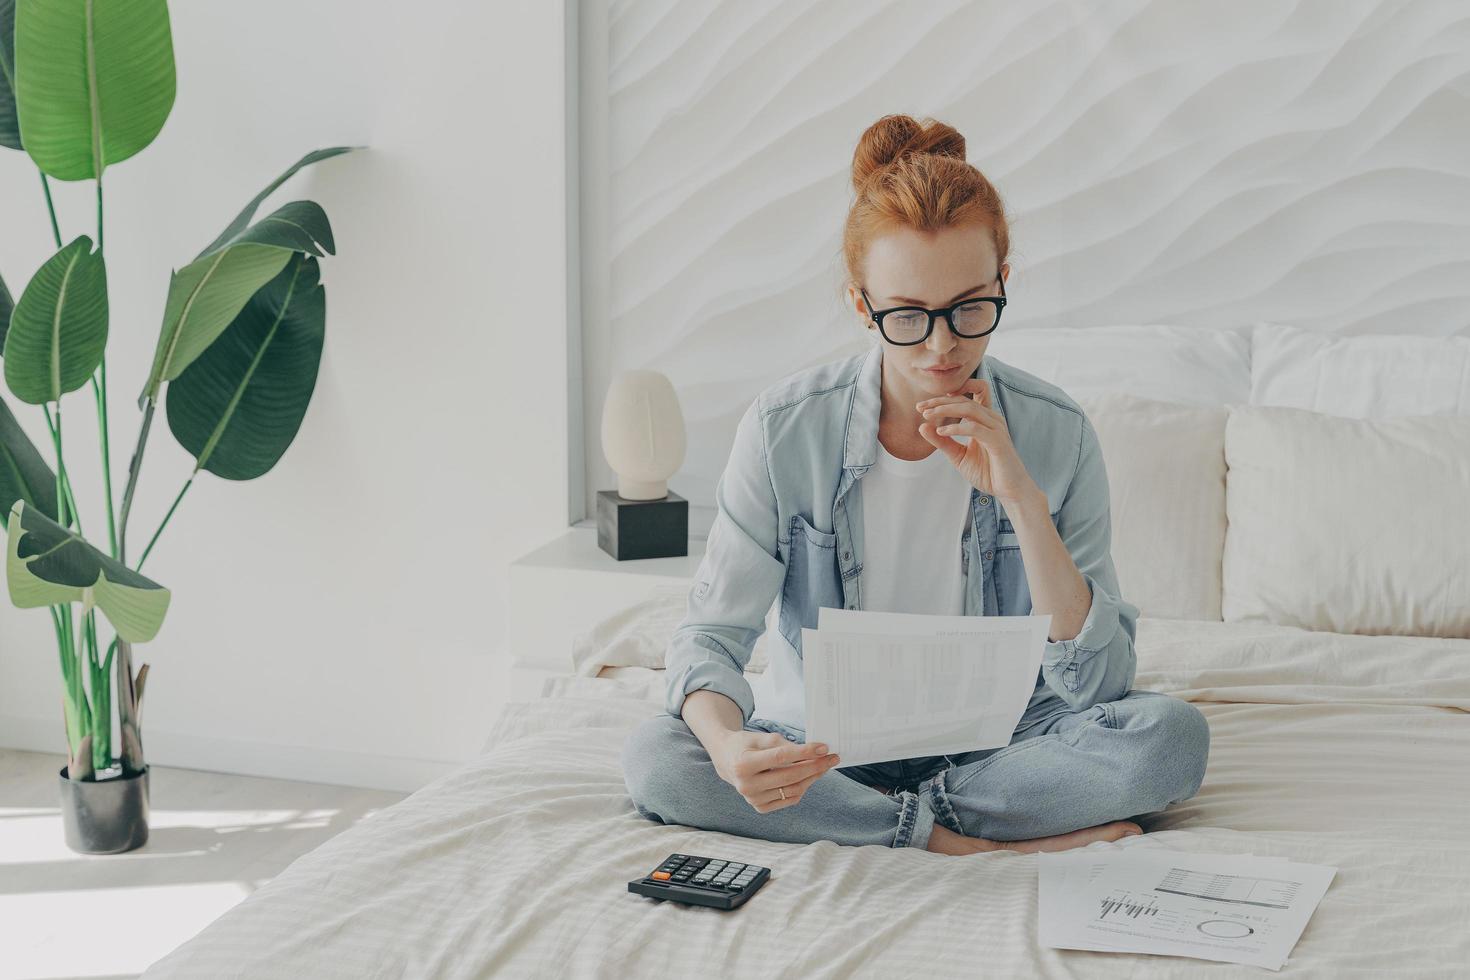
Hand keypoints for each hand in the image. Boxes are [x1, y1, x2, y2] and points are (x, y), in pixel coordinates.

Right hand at [711, 730, 841, 812]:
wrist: (726, 760)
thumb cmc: (744, 745)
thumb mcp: (760, 737)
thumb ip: (784, 744)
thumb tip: (813, 752)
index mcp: (743, 764)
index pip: (781, 757)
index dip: (804, 752)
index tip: (823, 747)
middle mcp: (746, 785)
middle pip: (790, 776)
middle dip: (814, 766)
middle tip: (831, 758)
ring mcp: (752, 799)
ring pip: (792, 790)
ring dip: (812, 778)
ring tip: (823, 766)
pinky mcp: (759, 807)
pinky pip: (788, 799)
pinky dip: (802, 788)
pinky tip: (809, 777)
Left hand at [917, 378, 1038, 505]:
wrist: (1009, 490)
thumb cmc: (987, 472)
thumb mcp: (958, 455)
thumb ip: (942, 441)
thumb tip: (922, 426)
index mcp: (984, 419)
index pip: (965, 397)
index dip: (943, 397)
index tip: (922, 406)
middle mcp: (992, 419)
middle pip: (964, 399)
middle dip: (940, 401)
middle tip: (920, 407)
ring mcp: (996, 428)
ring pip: (969, 408)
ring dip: (946, 410)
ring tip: (927, 416)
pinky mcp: (998, 441)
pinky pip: (974, 428)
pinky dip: (956, 427)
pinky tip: (941, 432)